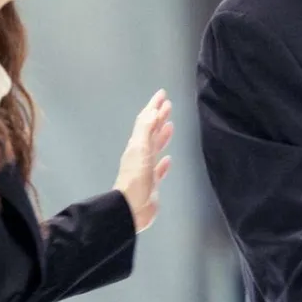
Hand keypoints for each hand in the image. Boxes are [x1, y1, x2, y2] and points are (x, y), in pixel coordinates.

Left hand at [113, 90, 172, 232]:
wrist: (131, 207)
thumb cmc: (136, 178)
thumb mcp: (140, 149)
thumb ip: (146, 129)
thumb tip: (154, 111)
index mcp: (137, 145)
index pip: (146, 121)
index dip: (154, 107)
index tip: (162, 94)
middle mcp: (141, 154)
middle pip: (151, 131)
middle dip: (159, 117)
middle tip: (168, 104)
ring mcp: (146, 168)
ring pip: (155, 147)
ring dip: (162, 135)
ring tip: (170, 125)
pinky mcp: (152, 183)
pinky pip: (159, 168)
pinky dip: (164, 162)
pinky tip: (168, 159)